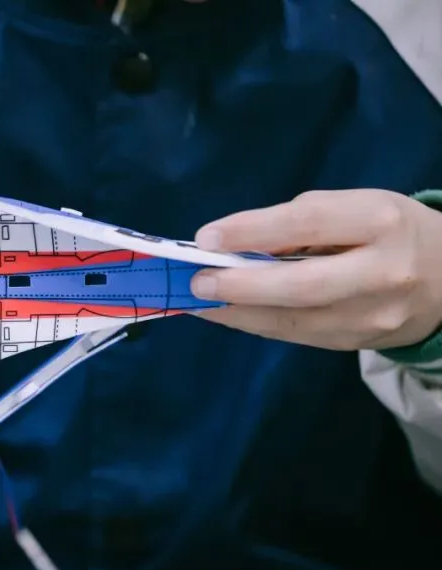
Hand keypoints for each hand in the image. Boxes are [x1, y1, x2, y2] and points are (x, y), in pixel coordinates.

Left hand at [189, 189, 441, 350]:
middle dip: (241, 286)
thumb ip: (301, 221)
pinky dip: (255, 323)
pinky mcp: (356, 343)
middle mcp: (382, 273)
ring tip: (199, 301)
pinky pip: (295, 335)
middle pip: (301, 285)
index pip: (308, 224)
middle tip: (197, 282)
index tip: (206, 238)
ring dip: (237, 312)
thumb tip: (236, 244)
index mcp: (381, 222)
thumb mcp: (357, 208)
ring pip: (293, 320)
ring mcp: (371, 316)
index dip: (252, 231)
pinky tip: (228, 313)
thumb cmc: (389, 232)